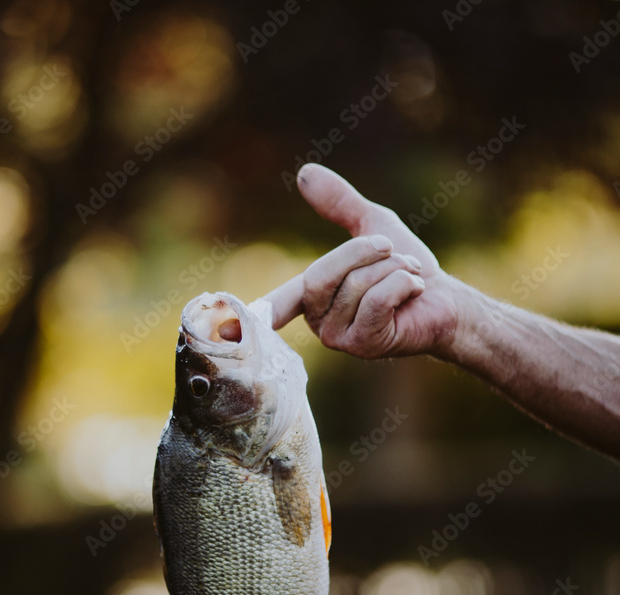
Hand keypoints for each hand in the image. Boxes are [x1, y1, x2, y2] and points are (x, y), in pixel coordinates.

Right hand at [265, 163, 461, 358]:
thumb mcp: (372, 226)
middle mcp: (317, 321)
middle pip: (319, 276)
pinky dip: (402, 285)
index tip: (227, 328)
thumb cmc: (406, 268)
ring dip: (392, 270)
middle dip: (363, 253)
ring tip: (408, 278)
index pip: (279, 298)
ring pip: (354, 286)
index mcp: (311, 297)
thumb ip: (339, 203)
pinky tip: (414, 292)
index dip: (254, 312)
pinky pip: (375, 302)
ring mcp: (337, 338)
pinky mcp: (363, 345)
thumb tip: (305, 173)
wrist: (444, 298)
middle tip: (393, 252)